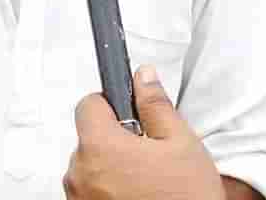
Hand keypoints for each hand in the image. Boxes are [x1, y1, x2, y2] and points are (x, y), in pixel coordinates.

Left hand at [64, 65, 226, 199]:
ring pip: (90, 166)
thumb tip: (144, 77)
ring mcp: (79, 198)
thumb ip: (156, 105)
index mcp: (101, 147)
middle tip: (150, 152)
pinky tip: (138, 195)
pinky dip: (108, 190)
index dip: (112, 103)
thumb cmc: (186, 198)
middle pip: (89, 138)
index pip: (88, 104)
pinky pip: (91, 191)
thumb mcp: (180, 142)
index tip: (131, 113)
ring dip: (111, 167)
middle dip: (116, 138)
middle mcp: (80, 174)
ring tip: (147, 180)